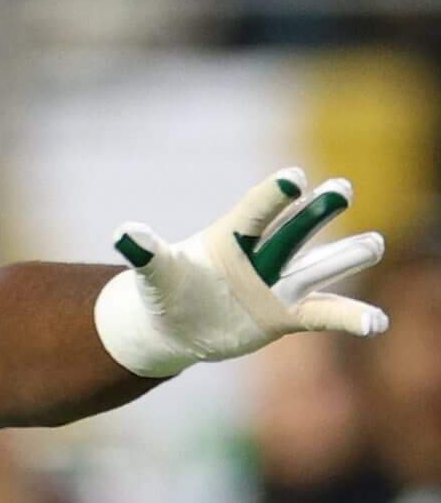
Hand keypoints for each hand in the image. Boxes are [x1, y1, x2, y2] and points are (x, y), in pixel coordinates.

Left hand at [97, 169, 387, 378]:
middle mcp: (263, 254)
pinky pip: (325, 314)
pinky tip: (377, 323)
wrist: (174, 324)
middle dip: (318, 211)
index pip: (255, 211)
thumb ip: (145, 252)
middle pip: (296, 229)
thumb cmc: (164, 289)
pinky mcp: (288, 314)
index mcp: (232, 236)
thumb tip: (125, 234)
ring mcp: (280, 284)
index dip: (274, 195)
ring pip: (320, 266)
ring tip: (374, 244)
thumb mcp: (154, 273)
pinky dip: (350, 318)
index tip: (294, 179)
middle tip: (340, 189)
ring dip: (347, 255)